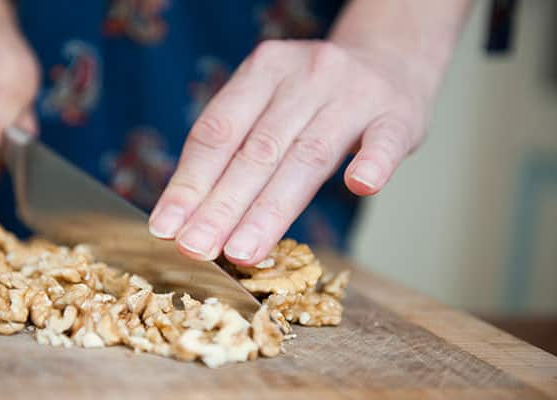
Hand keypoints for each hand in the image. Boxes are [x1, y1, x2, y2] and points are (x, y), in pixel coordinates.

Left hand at [150, 39, 431, 263]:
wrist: (389, 58)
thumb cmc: (315, 96)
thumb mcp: (268, 102)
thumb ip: (233, 148)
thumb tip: (182, 216)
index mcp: (263, 71)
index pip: (217, 133)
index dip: (190, 182)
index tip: (166, 228)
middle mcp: (305, 77)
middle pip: (257, 151)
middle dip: (221, 206)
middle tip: (196, 248)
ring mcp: (354, 93)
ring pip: (307, 156)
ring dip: (271, 208)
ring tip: (242, 250)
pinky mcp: (397, 114)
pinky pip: (385, 141)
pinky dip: (372, 162)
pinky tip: (358, 187)